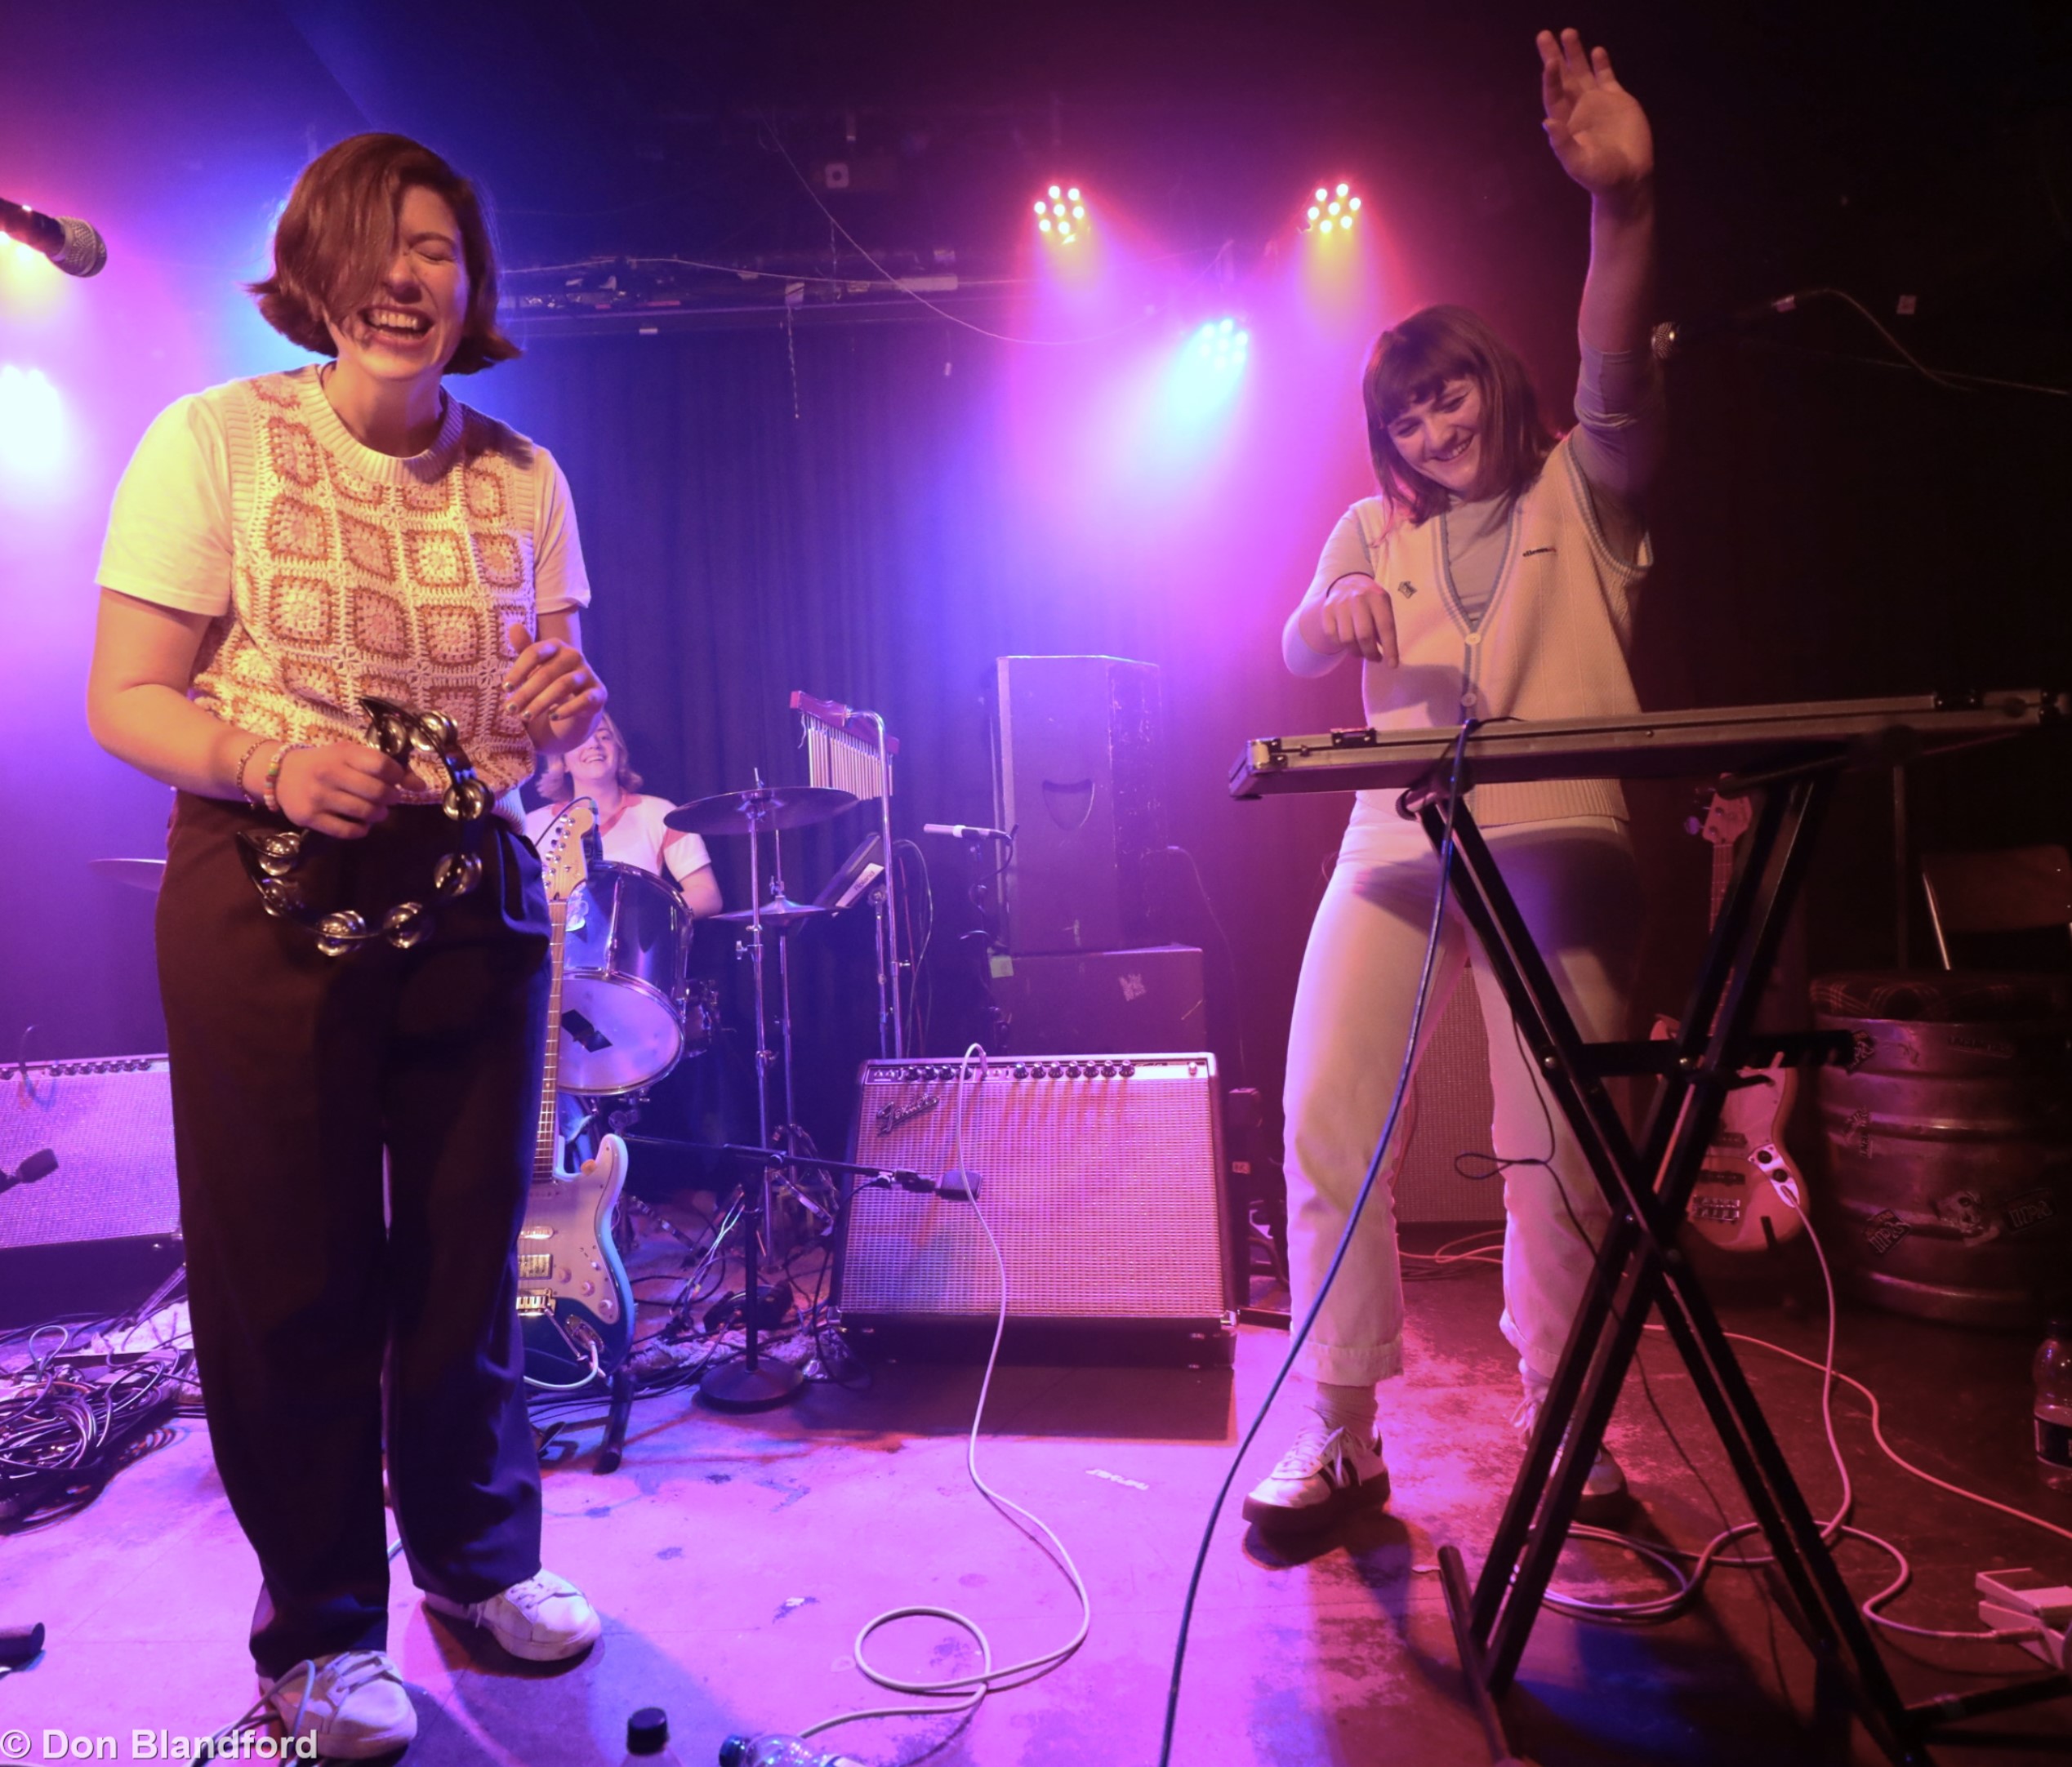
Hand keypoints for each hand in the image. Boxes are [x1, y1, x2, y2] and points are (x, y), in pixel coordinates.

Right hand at [275, 742, 411, 838]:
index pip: (382, 765)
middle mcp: (329, 774)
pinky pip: (347, 831)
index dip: (398, 776)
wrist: (279, 774)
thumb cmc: (324, 763)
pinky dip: (361, 829)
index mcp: (341, 754)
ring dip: (379, 814)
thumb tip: (420, 785)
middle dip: (391, 798)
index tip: (398, 781)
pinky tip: (362, 823)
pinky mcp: (309, 818)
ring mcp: (318, 797)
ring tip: (377, 811)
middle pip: (377, 792)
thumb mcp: (349, 756)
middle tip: (389, 798)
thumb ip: (383, 766)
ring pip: (364, 812)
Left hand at [503, 621, 607, 752]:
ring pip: (563, 686)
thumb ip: (524, 648)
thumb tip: (514, 627)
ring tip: (526, 716)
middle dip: (526, 692)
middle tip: (510, 709)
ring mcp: (588, 674)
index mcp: (556, 646)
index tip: (505, 688)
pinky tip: (552, 717)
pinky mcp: (599, 693)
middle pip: (547, 673)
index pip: (535, 653)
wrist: (579, 700)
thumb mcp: (535, 665)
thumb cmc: (550, 680)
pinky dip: (567, 709)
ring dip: (542, 702)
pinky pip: (584, 700)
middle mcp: (574, 656)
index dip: (519, 670)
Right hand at [1316, 574, 1398, 665]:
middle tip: (1375, 658)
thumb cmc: (1370, 601)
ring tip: (1362, 652)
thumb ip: (1385, 627)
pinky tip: (1349, 643)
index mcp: (1377, 597)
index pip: (1385, 626)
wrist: (1347, 582)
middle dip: (1371, 653)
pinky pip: (1333, 637)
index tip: (1392, 664)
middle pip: (1364, 636)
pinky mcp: (1327, 611)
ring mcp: (1340, 604)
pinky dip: (1341, 646)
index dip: (1389, 648)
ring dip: (1356, 652)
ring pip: (1347, 640)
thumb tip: (1388, 656)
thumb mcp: (1383, 606)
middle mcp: (1358, 599)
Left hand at [1538, 28, 1652, 197]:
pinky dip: (1601, 64)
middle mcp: (1578, 109)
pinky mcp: (1617, 100)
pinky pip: (1606, 77)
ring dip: (1575, 54)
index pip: (1553, 96)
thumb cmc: (1600, 176)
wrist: (1629, 177)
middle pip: (1563, 78)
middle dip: (1553, 57)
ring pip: (1582, 72)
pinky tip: (1596, 51)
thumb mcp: (1579, 164)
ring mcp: (1597, 103)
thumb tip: (1546, 122)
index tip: (1549, 62)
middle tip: (1543, 35)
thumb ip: (1563, 144)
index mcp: (1565, 123)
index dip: (1550, 79)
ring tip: (1568, 32)